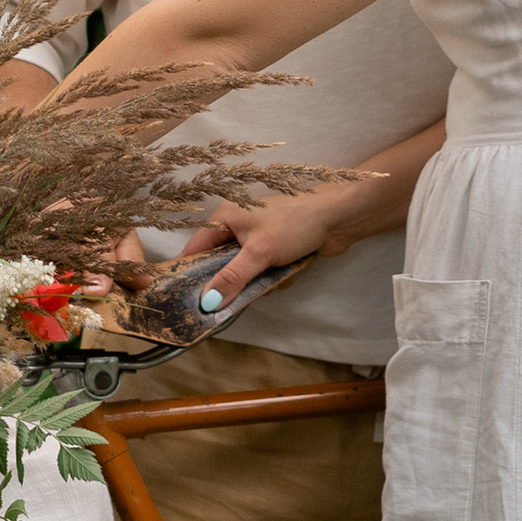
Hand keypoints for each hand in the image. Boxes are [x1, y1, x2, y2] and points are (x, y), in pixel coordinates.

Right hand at [172, 172, 384, 309]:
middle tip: (231, 300)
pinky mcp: (275, 250)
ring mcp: (257, 239)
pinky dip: (273, 278)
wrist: (337, 219)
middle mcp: (237, 226)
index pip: (195, 248)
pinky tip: (288, 274)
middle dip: (232, 281)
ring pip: (244, 272)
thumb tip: (206, 303)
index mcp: (225, 217)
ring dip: (258, 281)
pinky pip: (263, 273)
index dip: (188, 272)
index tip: (184, 299)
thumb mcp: (258, 253)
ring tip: (273, 279)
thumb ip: (231, 279)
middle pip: (221, 264)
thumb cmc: (294, 225)